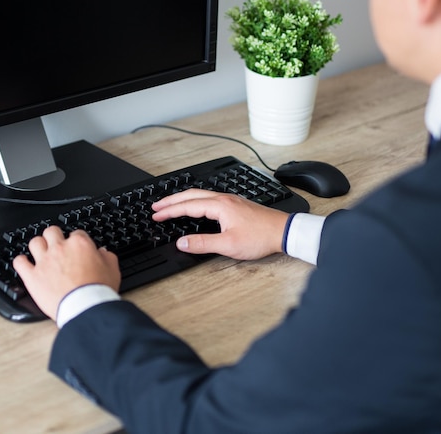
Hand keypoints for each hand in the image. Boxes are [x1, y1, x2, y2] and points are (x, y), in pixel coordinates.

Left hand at [13, 226, 120, 320]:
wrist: (84, 307)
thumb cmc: (98, 290)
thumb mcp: (112, 270)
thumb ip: (107, 257)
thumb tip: (102, 252)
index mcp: (80, 244)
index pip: (76, 233)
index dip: (77, 240)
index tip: (77, 247)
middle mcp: (60, 249)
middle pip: (51, 231)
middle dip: (54, 236)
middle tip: (56, 244)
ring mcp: (44, 262)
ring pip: (35, 242)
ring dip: (38, 246)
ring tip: (40, 252)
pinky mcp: (33, 277)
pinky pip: (19, 263)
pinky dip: (20, 261)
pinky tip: (24, 263)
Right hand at [151, 189, 288, 259]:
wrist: (284, 231)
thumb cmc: (260, 237)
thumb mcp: (229, 245)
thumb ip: (203, 243)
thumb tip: (182, 243)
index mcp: (219, 205)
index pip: (187, 206)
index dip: (169, 211)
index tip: (156, 215)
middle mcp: (223, 198)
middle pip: (190, 195)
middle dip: (171, 200)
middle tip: (156, 206)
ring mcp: (230, 199)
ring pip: (199, 194)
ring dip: (182, 199)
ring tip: (170, 204)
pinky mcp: (235, 204)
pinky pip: (208, 197)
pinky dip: (194, 200)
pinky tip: (195, 206)